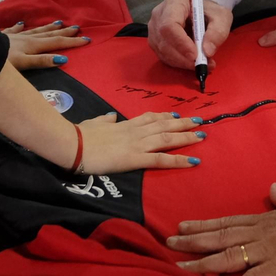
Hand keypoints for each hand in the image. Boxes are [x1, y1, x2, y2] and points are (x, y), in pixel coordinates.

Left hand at [3, 20, 91, 69]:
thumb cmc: (0, 62)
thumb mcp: (23, 64)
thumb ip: (41, 61)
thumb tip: (62, 59)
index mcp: (32, 46)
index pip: (56, 44)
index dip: (71, 43)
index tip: (87, 40)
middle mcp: (26, 39)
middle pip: (48, 36)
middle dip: (63, 33)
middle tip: (77, 28)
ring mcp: (14, 37)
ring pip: (34, 31)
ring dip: (47, 28)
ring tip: (58, 22)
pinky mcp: (2, 37)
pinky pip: (13, 30)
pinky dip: (19, 27)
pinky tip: (20, 23)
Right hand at [78, 111, 207, 174]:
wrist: (73, 145)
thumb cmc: (80, 135)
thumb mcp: (94, 123)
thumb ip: (104, 121)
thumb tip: (110, 117)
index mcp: (125, 124)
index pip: (149, 118)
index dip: (164, 116)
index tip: (175, 114)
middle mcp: (135, 131)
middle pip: (164, 125)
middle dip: (183, 123)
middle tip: (199, 121)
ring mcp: (137, 144)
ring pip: (167, 138)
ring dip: (186, 137)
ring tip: (202, 135)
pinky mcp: (135, 158)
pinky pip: (161, 159)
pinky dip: (179, 160)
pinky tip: (192, 161)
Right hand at [149, 0, 231, 69]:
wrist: (202, 13)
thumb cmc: (210, 12)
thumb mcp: (221, 17)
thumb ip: (217, 32)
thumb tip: (207, 51)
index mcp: (174, 3)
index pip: (170, 25)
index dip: (181, 43)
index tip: (196, 55)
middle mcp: (159, 15)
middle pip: (164, 41)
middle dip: (184, 57)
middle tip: (203, 64)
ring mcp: (155, 29)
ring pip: (163, 51)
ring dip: (183, 62)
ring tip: (203, 63)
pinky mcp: (156, 41)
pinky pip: (164, 57)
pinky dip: (180, 63)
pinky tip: (193, 62)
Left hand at [170, 185, 275, 275]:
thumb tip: (273, 188)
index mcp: (265, 219)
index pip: (228, 221)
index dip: (203, 224)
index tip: (182, 225)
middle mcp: (260, 233)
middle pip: (220, 236)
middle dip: (193, 240)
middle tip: (169, 243)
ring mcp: (267, 250)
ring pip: (228, 255)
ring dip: (202, 263)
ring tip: (181, 268)